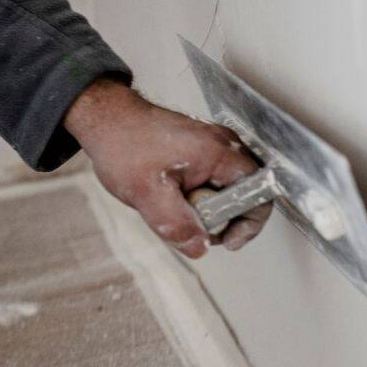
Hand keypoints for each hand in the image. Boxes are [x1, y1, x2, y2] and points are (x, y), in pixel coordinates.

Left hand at [63, 78, 271, 257]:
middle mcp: (223, 144)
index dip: (250, 223)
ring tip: (183, 211)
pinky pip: (216, 178)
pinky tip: (177, 197)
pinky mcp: (202, 147)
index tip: (227, 239)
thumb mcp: (147, 194)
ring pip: (231, 186)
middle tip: (200, 229)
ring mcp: (214, 143)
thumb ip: (176, 225)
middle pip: (248, 191)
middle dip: (228, 218)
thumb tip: (200, 247)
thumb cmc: (124, 145)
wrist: (106, 119)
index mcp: (219, 153)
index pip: (260, 192)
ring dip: (213, 207)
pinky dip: (203, 194)